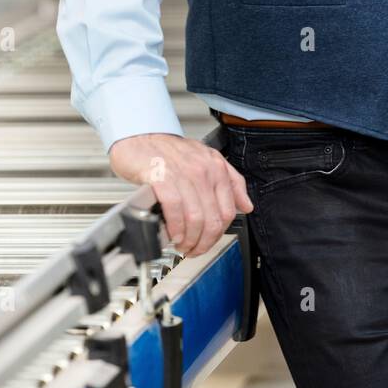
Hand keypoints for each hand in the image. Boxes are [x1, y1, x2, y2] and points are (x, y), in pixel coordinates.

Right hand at [109, 133, 253, 258]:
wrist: (140, 138)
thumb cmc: (170, 151)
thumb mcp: (207, 160)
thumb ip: (231, 182)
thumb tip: (246, 205)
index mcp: (216, 167)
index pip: (228, 210)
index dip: (218, 234)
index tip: (208, 242)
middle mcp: (202, 170)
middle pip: (213, 219)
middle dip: (204, 243)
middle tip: (194, 249)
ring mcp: (183, 174)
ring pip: (196, 219)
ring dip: (189, 240)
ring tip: (182, 244)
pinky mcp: (162, 178)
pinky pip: (175, 210)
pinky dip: (174, 229)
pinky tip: (171, 234)